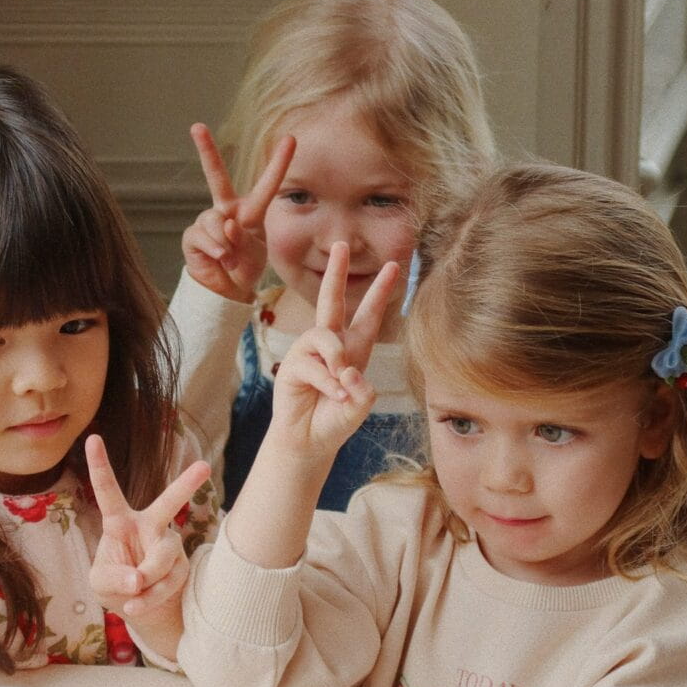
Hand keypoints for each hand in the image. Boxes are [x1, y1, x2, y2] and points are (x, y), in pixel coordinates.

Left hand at [86, 433, 209, 621]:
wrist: (142, 610)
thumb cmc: (115, 586)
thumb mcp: (100, 583)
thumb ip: (112, 578)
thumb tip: (137, 579)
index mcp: (120, 522)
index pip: (108, 491)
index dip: (100, 465)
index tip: (93, 437)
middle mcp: (149, 526)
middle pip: (169, 503)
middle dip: (186, 485)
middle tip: (204, 467)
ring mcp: (169, 545)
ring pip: (163, 557)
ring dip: (146, 581)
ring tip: (132, 597)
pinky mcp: (182, 565)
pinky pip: (169, 580)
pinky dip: (151, 597)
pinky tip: (138, 604)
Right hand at [181, 124, 295, 301]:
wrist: (226, 291)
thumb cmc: (245, 267)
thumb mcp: (255, 252)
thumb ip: (244, 237)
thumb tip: (226, 225)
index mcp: (249, 211)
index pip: (267, 184)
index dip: (279, 162)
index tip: (291, 139)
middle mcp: (226, 210)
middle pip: (216, 176)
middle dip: (206, 150)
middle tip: (197, 126)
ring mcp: (208, 222)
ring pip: (216, 222)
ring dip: (227, 243)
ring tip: (231, 259)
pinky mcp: (193, 236)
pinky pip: (204, 236)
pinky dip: (216, 250)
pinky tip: (221, 260)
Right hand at [271, 242, 399, 459]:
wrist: (310, 442)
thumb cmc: (336, 420)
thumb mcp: (360, 404)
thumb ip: (361, 388)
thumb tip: (345, 370)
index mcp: (353, 349)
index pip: (368, 314)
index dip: (380, 290)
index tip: (393, 265)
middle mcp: (330, 346)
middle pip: (331, 300)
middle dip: (336, 272)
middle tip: (341, 244)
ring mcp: (309, 353)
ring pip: (325, 335)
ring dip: (336, 358)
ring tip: (341, 384)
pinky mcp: (293, 366)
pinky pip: (313, 364)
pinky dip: (326, 382)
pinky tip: (332, 396)